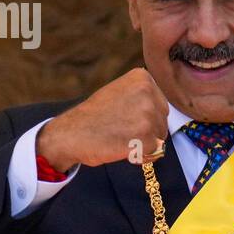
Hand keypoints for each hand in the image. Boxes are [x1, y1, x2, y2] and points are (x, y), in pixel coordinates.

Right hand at [36, 68, 170, 171]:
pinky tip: (122, 147)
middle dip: (146, 130)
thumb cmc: (93, 116)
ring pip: (159, 136)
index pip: (159, 104)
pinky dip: (140, 155)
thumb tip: (162, 111)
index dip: (143, 117)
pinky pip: (154, 151)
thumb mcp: (118, 92)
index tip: (121, 117)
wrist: (71, 133)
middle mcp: (147, 92)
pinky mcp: (146, 136)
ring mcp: (147, 113)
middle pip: (162, 120)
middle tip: (120, 129)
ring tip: (120, 137)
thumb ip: (141, 96)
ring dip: (143, 143)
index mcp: (142, 78)